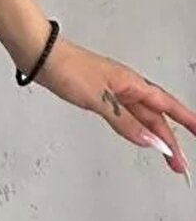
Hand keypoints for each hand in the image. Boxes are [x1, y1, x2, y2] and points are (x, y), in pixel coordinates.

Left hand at [36, 36, 195, 177]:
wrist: (39, 56)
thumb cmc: (66, 68)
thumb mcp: (99, 99)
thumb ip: (125, 121)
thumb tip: (150, 140)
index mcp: (131, 83)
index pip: (167, 105)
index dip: (186, 120)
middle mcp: (125, 86)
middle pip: (156, 116)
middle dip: (170, 140)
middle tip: (179, 164)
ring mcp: (112, 91)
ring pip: (141, 117)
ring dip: (154, 137)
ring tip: (165, 157)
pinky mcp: (98, 95)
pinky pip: (125, 115)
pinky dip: (135, 129)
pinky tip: (137, 136)